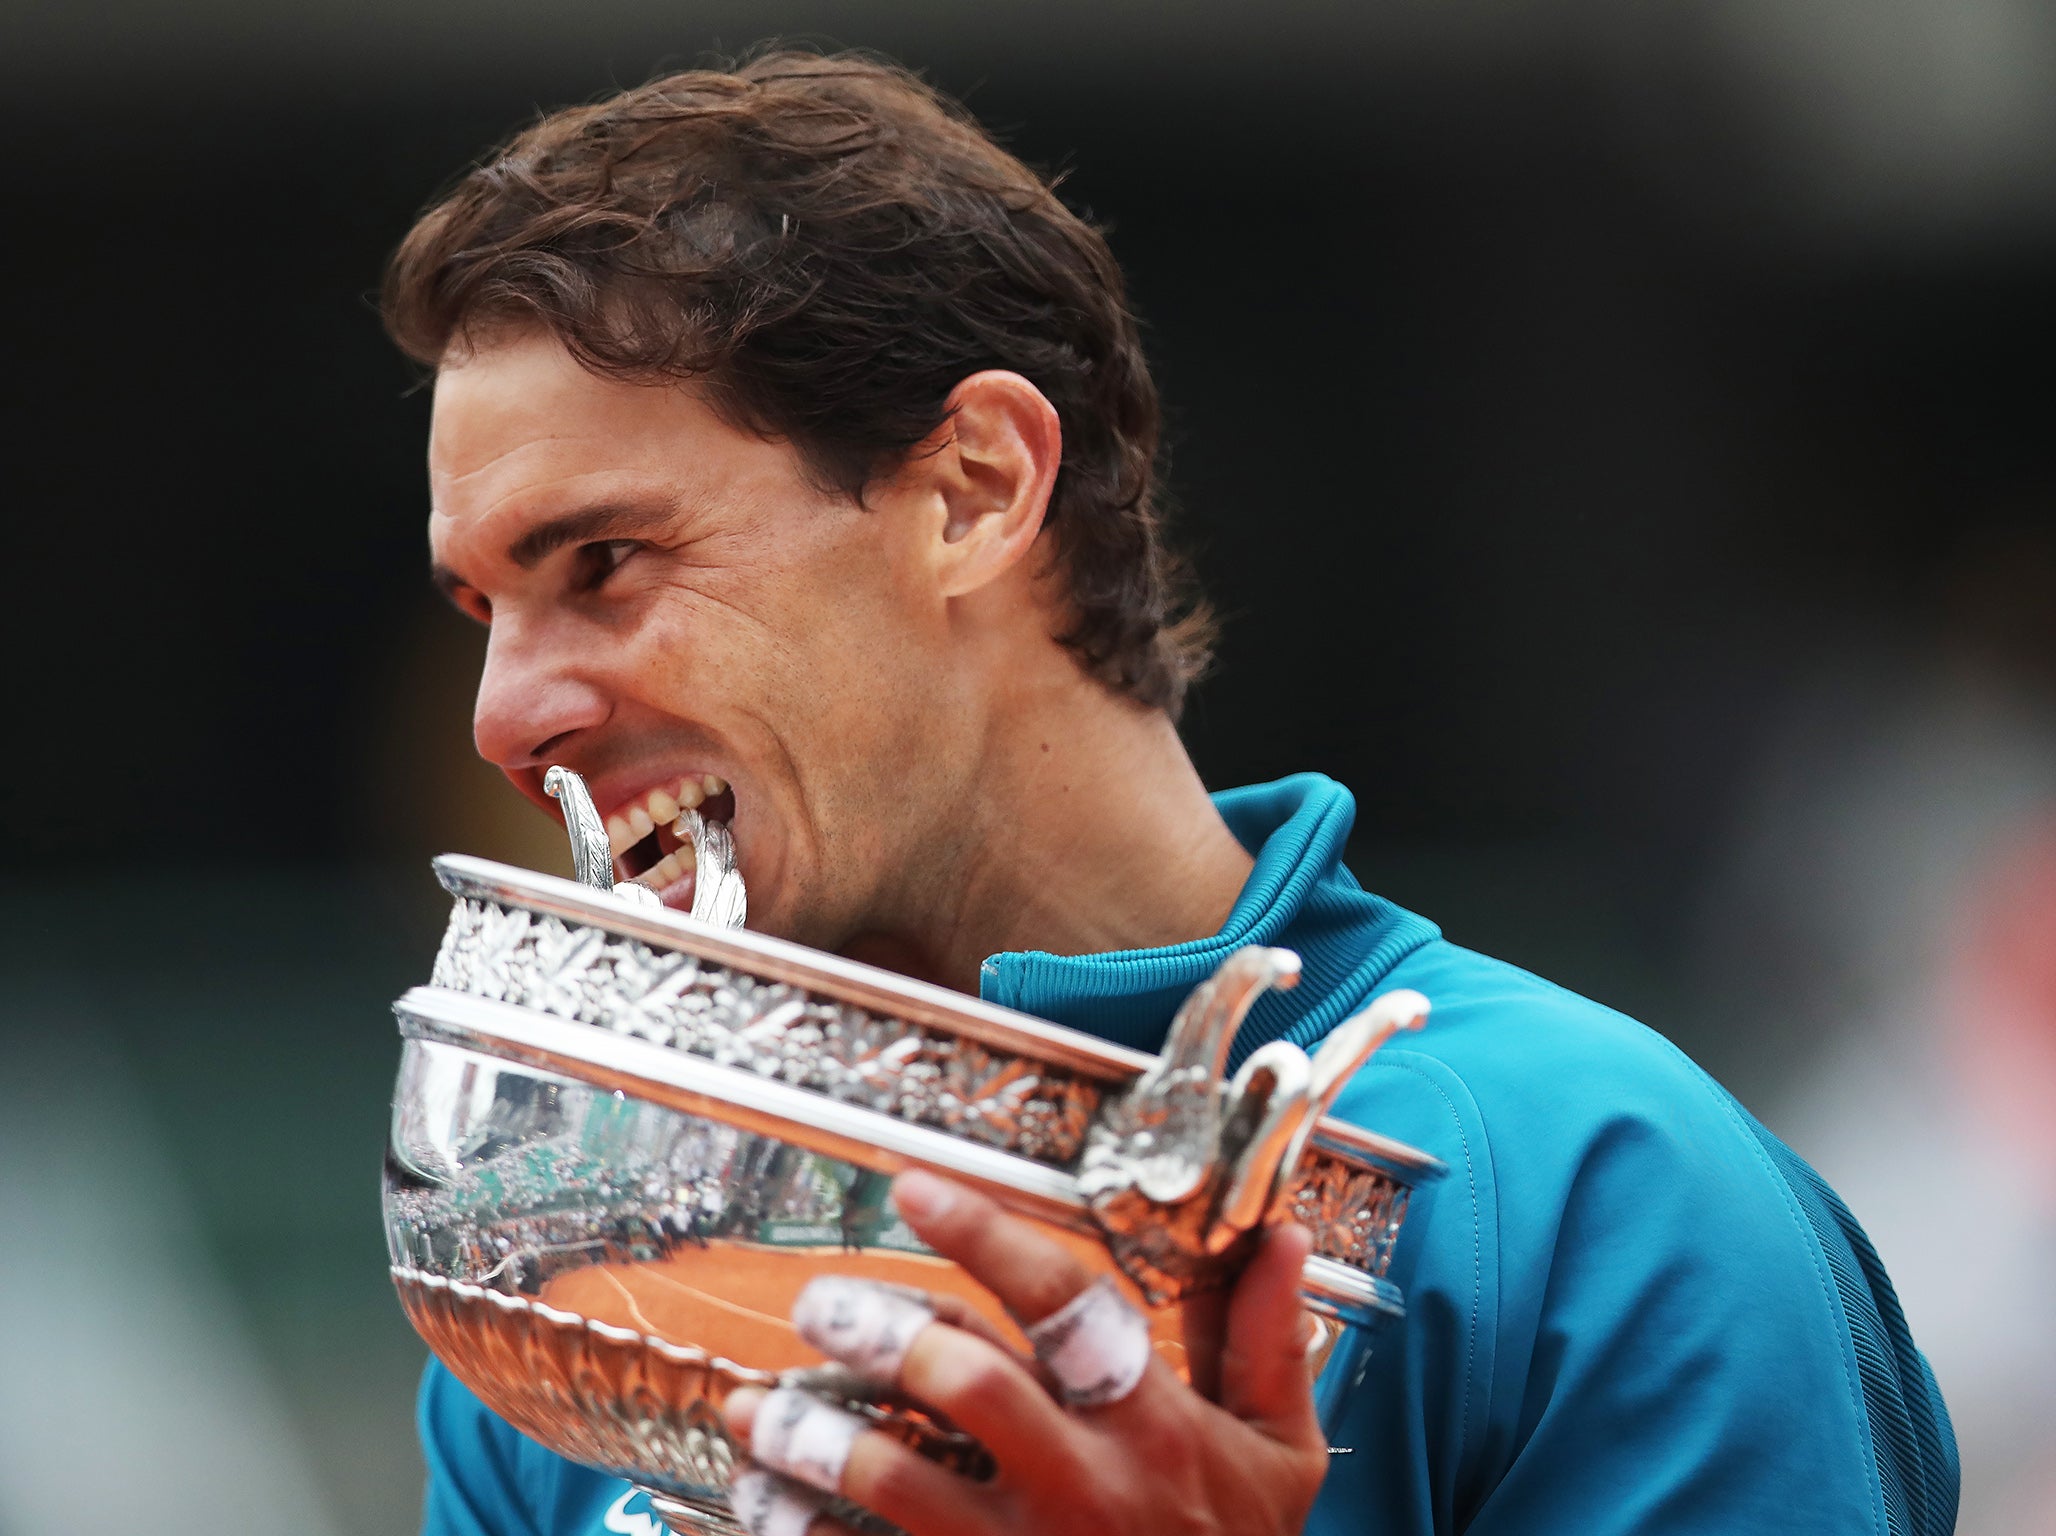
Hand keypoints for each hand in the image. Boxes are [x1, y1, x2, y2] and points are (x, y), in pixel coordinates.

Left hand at [720, 1168, 1328, 1535]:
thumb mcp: (1280, 1453)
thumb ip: (1269, 1341)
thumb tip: (1280, 1235)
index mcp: (1150, 1421)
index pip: (1060, 1300)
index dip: (981, 1233)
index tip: (913, 1187)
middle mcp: (1083, 1480)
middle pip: (963, 1379)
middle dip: (879, 1329)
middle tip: (821, 1304)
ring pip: (895, 1478)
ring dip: (813, 1437)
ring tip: (759, 1410)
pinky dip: (807, 1530)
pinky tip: (766, 1501)